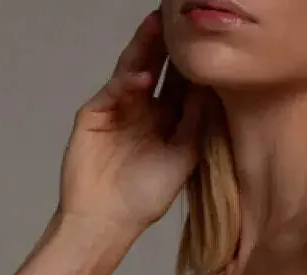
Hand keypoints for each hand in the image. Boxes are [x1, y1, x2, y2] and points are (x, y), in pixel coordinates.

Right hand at [58, 11, 207, 237]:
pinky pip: (114, 90)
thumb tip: (210, 89)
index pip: (181, 82)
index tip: (207, 40)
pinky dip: (127, 82)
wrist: (106, 222)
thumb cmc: (145, 199)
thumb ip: (196, 124)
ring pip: (134, 69)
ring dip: (145, 47)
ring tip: (158, 24)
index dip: (192, 63)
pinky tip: (141, 78)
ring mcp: (119, 107)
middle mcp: (144, 108)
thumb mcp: (183, 160)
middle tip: (178, 18)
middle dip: (168, 44)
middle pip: (158, 67)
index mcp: (167, 120)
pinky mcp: (95, 112)